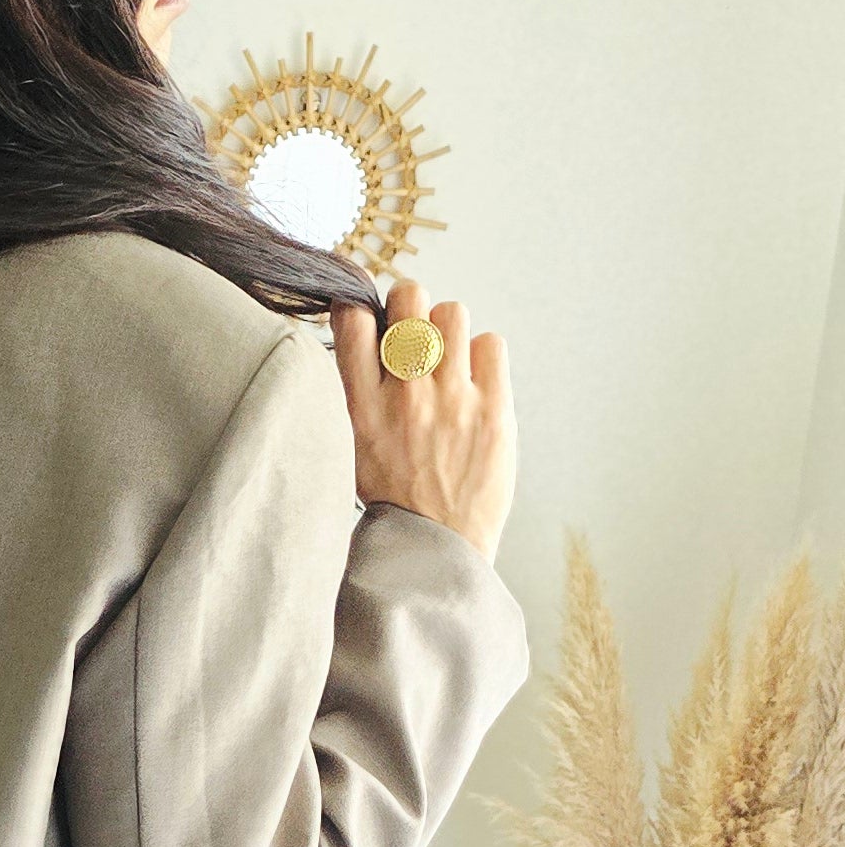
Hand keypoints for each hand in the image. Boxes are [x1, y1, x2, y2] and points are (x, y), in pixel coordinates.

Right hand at [328, 277, 515, 565]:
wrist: (438, 549)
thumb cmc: (396, 500)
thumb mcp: (353, 447)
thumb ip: (354, 393)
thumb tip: (362, 339)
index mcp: (363, 406)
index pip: (353, 318)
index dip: (362, 307)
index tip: (371, 319)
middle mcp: (405, 394)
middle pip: (409, 297)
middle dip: (410, 305)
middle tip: (415, 330)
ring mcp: (453, 399)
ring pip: (453, 313)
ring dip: (448, 330)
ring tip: (448, 361)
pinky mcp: (493, 409)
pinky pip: (491, 343)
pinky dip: (483, 356)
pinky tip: (475, 382)